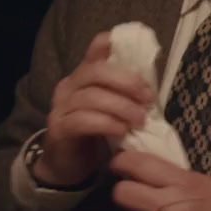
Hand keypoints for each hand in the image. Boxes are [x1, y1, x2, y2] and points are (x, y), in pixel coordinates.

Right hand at [39, 33, 153, 186]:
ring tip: (139, 120)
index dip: (111, 44)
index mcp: (83, 77)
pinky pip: (82, 120)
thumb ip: (124, 93)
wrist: (68, 166)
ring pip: (91, 97)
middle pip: (95, 72)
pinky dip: (106, 123)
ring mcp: (60, 107)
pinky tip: (121, 130)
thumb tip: (151, 81)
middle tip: (147, 98)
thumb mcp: (113, 109)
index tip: (137, 50)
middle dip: (126, 82)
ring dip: (121, 107)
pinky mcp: (59, 129)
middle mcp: (69, 87)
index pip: (94, 51)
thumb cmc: (96, 134)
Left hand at [110, 150, 210, 210]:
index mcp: (181, 182)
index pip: (137, 164)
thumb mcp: (206, 185)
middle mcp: (166, 205)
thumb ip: (177, 178)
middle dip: (124, 193)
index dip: (122, 162)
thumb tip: (150, 170)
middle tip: (133, 194)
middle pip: (122, 192)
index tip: (120, 164)